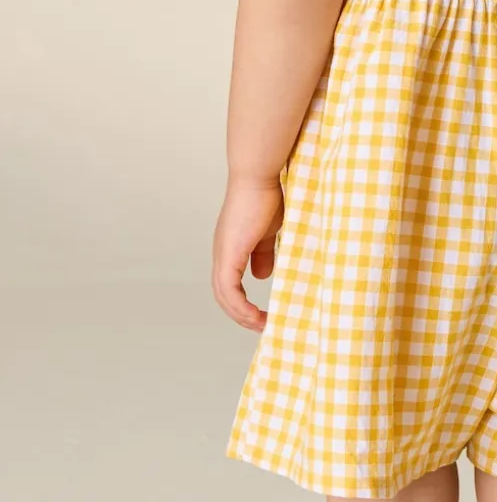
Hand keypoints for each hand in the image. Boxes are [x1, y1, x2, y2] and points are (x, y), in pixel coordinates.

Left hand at [211, 177, 283, 330]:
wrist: (259, 176)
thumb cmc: (267, 195)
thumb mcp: (269, 230)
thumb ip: (265, 252)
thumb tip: (262, 274)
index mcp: (231, 246)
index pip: (229, 283)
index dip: (242, 301)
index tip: (261, 313)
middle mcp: (222, 252)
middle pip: (223, 294)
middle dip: (241, 314)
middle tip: (262, 326)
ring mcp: (223, 253)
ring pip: (224, 296)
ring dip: (241, 315)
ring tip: (262, 325)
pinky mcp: (229, 254)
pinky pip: (229, 290)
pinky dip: (240, 307)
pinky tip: (255, 315)